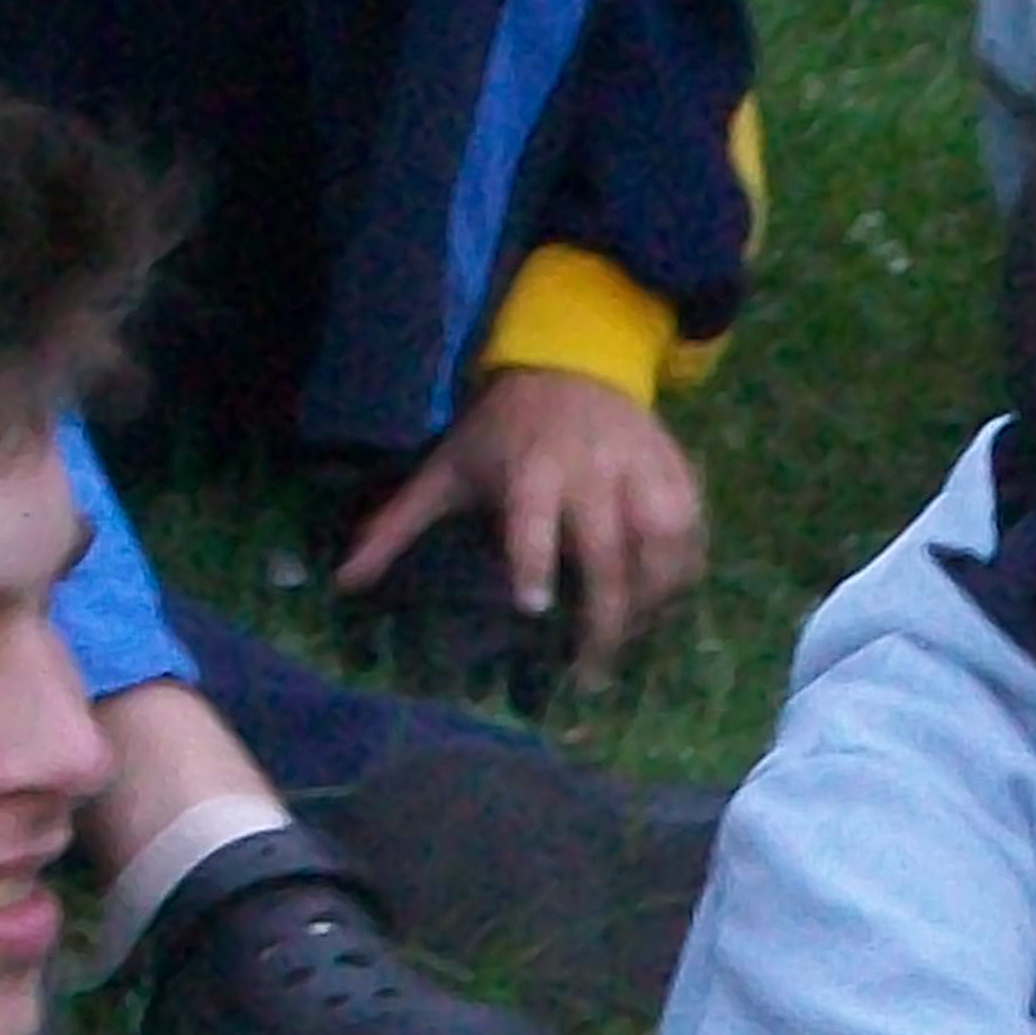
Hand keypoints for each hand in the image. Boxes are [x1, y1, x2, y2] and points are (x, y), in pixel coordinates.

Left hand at [334, 371, 706, 680]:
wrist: (572, 359)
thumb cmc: (501, 429)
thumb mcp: (445, 470)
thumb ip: (397, 526)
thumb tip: (342, 582)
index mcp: (532, 470)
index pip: (534, 520)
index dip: (535, 562)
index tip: (533, 609)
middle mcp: (592, 471)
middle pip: (607, 552)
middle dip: (603, 616)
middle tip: (589, 675)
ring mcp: (641, 470)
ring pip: (663, 544)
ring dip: (652, 601)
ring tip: (630, 642)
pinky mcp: (676, 471)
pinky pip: (692, 530)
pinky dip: (684, 573)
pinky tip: (664, 607)